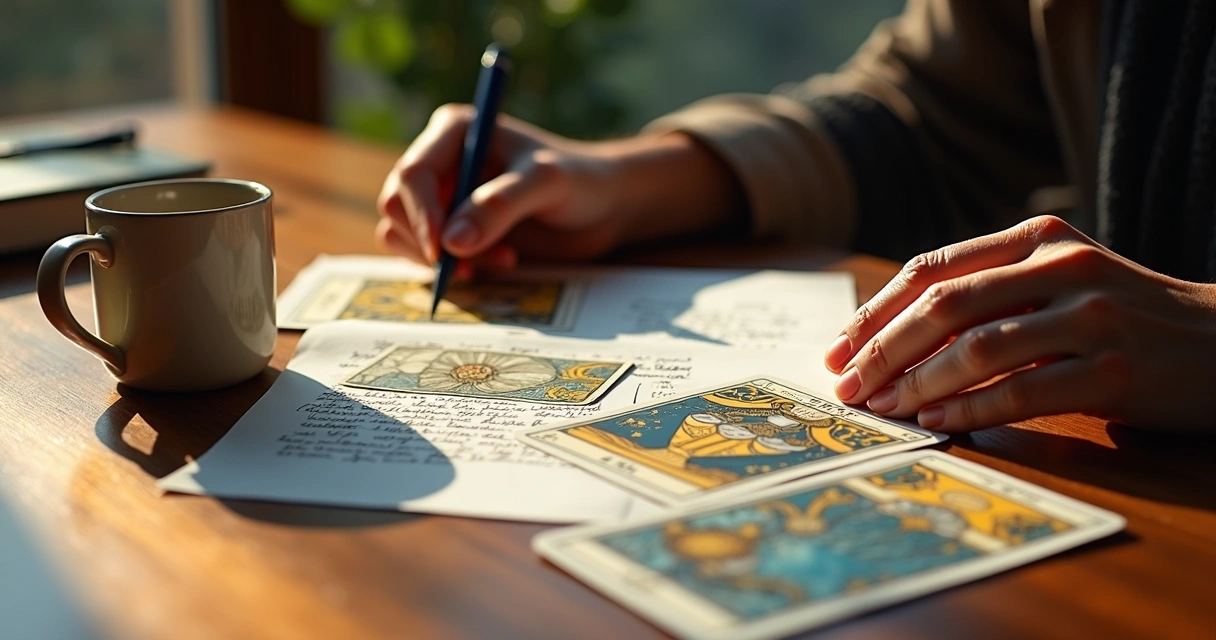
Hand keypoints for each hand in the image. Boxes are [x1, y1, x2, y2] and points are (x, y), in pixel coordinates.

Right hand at [376, 104, 743, 270]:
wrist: (604, 206)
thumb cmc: (579, 181)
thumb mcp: (546, 184)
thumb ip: (500, 206)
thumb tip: (451, 243)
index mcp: (453, 131)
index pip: (413, 173)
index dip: (421, 215)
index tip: (443, 252)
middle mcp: (441, 162)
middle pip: (396, 206)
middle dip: (429, 242)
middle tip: (473, 264)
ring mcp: (443, 198)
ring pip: (403, 235)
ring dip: (445, 260)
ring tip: (501, 259)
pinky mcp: (453, 231)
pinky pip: (428, 258)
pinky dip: (457, 268)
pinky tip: (501, 262)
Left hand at [823, 215, 1215, 432]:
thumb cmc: (1123, 315)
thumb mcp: (1058, 279)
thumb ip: (988, 292)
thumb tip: (891, 339)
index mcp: (1037, 236)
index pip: (933, 269)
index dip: (876, 311)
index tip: (836, 349)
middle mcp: (1062, 266)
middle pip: (945, 306)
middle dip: (883, 350)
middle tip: (847, 387)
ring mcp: (1092, 316)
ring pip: (977, 349)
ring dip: (917, 384)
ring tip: (881, 408)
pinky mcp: (1113, 371)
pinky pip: (1021, 392)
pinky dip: (969, 409)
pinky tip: (935, 420)